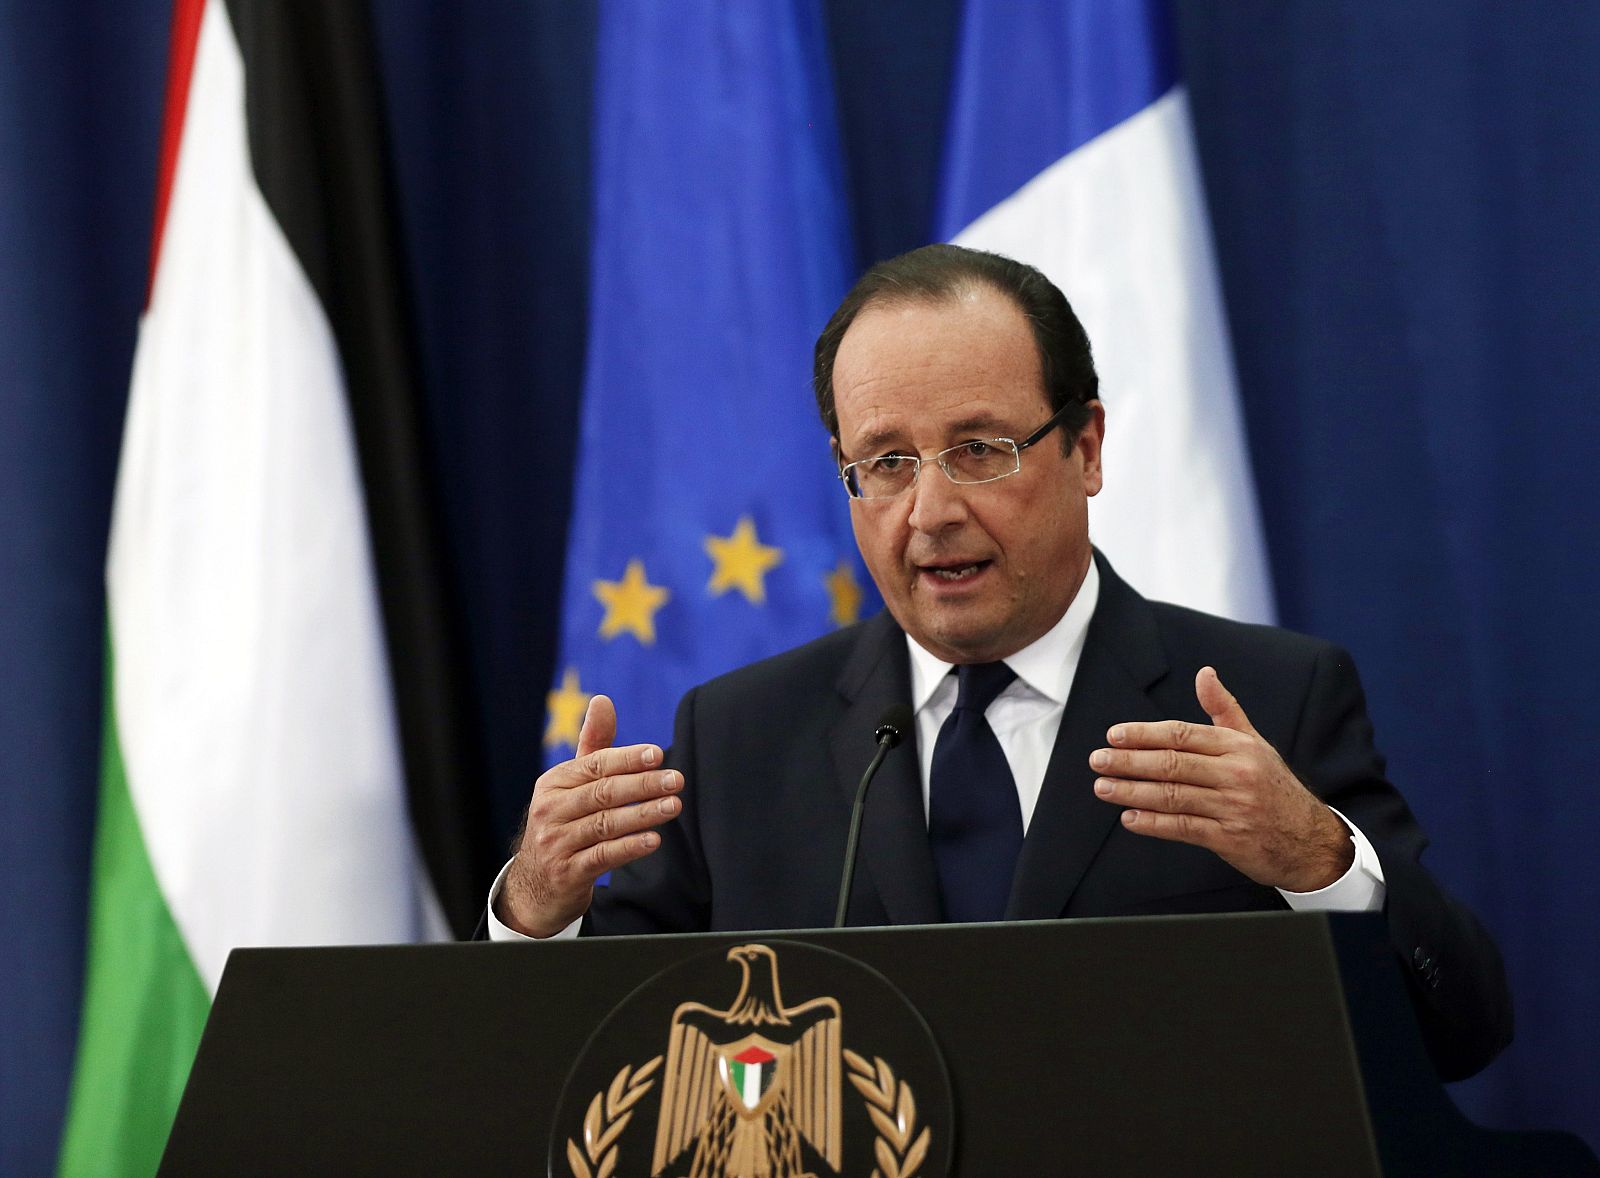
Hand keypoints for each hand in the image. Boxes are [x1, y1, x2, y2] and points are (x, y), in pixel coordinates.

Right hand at [497, 695, 682, 936]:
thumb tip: (603, 699)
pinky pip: (603, 856)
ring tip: (673, 806)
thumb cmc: (564, 823)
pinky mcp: (567, 873)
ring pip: (606, 824)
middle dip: (643, 784)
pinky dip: (630, 847)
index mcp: (553, 783)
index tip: (658, 754)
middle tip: (676, 780)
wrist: (535, 885)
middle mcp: (550, 810)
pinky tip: (654, 840)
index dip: (627, 758)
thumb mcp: (572, 785)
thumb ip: (593, 745)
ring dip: (643, 814)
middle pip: (603, 793)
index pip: (595, 765)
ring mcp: (556, 843)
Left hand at [1089, 667, 1352, 892]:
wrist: (1311, 840)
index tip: (1114, 735)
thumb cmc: (1273, 786)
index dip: (1145, 734)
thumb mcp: (1254, 743)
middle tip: (1098, 760)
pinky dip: (1154, 824)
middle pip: (1173, 764)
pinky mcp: (1230, 838)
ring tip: (1103, 788)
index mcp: (1238, 747)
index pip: (1183, 735)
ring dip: (1132, 792)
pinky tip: (1130, 819)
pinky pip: (1184, 828)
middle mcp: (1236, 774)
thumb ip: (1224, 709)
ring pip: (1173, 796)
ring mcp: (1233, 807)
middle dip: (1130, 762)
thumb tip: (1204, 672)